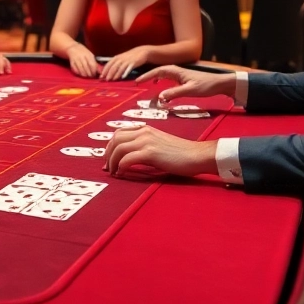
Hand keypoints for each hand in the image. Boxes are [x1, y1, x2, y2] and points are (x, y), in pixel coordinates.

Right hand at [65, 43, 99, 78]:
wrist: (73, 47)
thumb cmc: (83, 52)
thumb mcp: (90, 55)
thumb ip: (95, 63)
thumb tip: (100, 72)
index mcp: (88, 54)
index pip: (92, 64)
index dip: (93, 71)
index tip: (94, 74)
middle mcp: (81, 56)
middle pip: (86, 67)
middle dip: (89, 74)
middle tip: (91, 76)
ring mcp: (76, 59)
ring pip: (80, 69)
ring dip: (84, 74)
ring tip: (86, 76)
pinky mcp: (71, 62)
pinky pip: (75, 69)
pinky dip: (78, 73)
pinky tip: (81, 74)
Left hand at [100, 46, 151, 80]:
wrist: (142, 51)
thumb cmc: (130, 56)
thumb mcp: (121, 58)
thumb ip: (116, 64)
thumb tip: (109, 71)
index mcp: (117, 57)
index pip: (109, 64)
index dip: (105, 70)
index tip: (101, 76)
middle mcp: (121, 58)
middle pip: (113, 66)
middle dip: (109, 73)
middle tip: (106, 80)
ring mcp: (127, 60)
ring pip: (119, 68)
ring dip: (116, 74)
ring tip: (113, 80)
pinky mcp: (133, 63)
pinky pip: (128, 68)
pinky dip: (125, 72)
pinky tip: (123, 77)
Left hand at [103, 125, 217, 177]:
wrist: (196, 155)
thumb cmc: (181, 153)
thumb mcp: (159, 144)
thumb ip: (145, 146)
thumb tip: (129, 157)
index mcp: (145, 129)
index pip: (119, 132)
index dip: (110, 146)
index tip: (108, 158)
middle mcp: (144, 132)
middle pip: (115, 139)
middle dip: (108, 154)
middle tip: (107, 167)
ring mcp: (147, 141)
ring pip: (119, 148)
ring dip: (112, 161)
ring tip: (113, 172)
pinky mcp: (150, 152)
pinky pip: (127, 159)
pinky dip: (121, 167)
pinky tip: (122, 174)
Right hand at [136, 66, 235, 104]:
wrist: (219, 83)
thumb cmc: (205, 86)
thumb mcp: (189, 90)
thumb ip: (174, 93)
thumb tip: (159, 97)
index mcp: (176, 71)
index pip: (157, 71)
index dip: (146, 76)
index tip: (137, 81)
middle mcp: (176, 71)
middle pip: (158, 71)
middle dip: (147, 76)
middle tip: (137, 82)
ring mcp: (179, 74)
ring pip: (162, 73)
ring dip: (153, 77)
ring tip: (145, 82)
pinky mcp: (182, 79)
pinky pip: (167, 77)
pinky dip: (160, 79)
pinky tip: (159, 84)